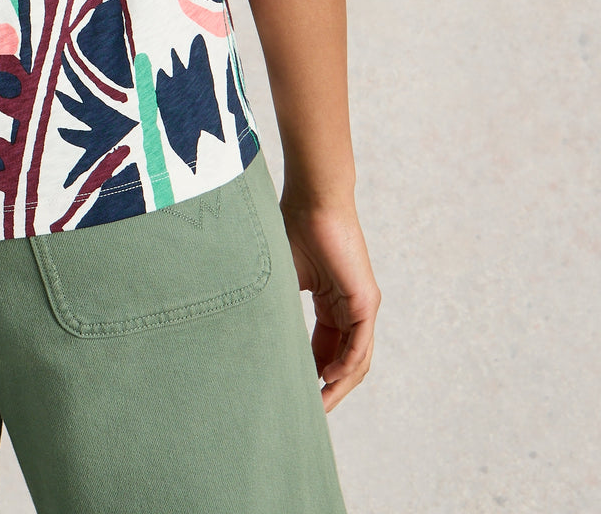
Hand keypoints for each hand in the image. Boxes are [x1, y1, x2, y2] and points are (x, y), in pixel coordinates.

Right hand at [279, 195, 380, 411]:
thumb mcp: (281, 277)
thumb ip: (276, 304)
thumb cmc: (292, 227)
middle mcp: (349, 306)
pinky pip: (360, 344)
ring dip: (339, 385)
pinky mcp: (366, 300)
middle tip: (309, 412)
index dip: (312, 372)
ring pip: (355, 358)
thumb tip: (246, 328)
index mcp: (330, 300)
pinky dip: (346, 365)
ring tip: (319, 404)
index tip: (295, 393)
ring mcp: (360, 304)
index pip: (326, 347)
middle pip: (343, 359)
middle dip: (327, 388)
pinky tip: (329, 380)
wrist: (311, 200)